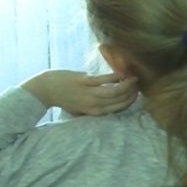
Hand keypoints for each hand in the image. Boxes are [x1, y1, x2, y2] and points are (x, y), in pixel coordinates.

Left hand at [22, 70, 138, 115]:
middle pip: (119, 100)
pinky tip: (123, 73)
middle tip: (139, 85)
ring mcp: (90, 93)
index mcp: (93, 112)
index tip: (137, 94)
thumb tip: (111, 101)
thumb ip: (95, 107)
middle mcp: (93, 105)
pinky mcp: (86, 81)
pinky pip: (106, 79)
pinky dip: (117, 77)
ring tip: (135, 78)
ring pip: (115, 91)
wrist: (47, 89)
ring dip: (128, 85)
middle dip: (132, 93)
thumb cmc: (65, 98)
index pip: (118, 109)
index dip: (130, 102)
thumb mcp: (80, 109)